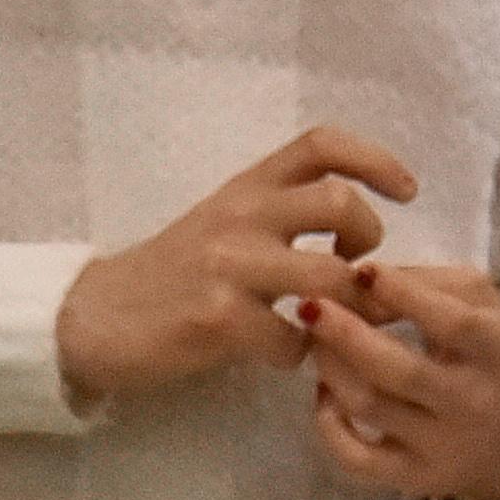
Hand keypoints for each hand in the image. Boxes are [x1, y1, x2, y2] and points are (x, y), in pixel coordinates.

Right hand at [57, 127, 417, 409]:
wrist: (93, 319)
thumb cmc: (167, 278)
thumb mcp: (221, 227)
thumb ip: (277, 219)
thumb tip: (354, 238)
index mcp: (244, 188)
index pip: (321, 145)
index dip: (375, 159)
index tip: (406, 190)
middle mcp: (239, 215)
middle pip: (338, 203)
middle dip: (368, 239)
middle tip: (356, 268)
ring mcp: (228, 265)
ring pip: (329, 274)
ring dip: (347, 307)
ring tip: (329, 322)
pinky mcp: (217, 317)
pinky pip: (293, 337)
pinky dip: (300, 353)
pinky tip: (283, 354)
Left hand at [296, 255, 499, 499]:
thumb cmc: (491, 357)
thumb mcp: (484, 308)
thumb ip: (431, 285)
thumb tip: (361, 279)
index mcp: (498, 351)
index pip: (454, 323)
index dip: (403, 294)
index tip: (361, 272)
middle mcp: (471, 402)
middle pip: (400, 370)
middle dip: (345, 334)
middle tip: (310, 306)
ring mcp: (441, 447)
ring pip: (369, 407)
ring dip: (330, 368)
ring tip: (316, 341)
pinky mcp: (413, 478)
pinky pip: (355, 457)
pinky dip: (328, 423)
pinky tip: (326, 394)